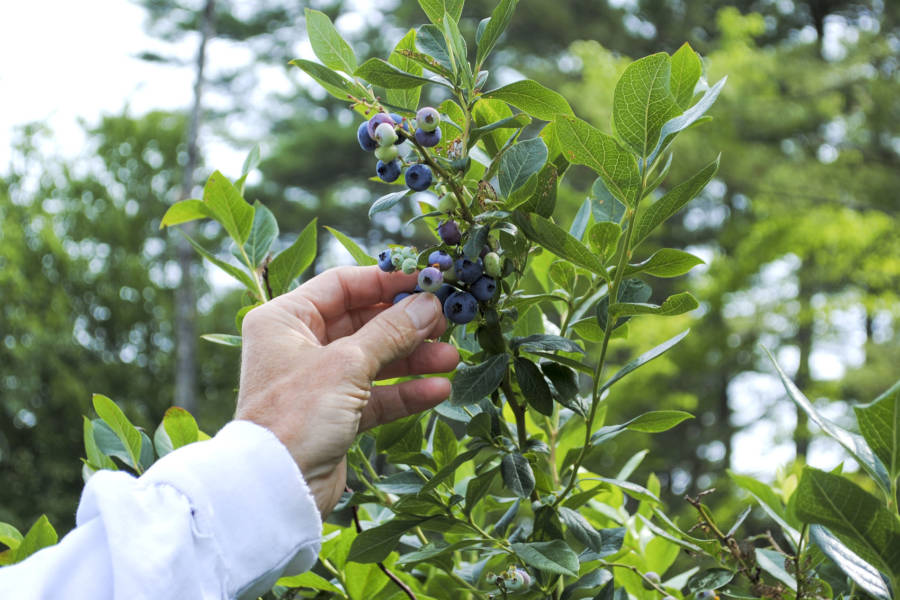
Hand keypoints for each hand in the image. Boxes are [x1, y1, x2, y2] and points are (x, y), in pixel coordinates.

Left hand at [234, 266, 458, 516]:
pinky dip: (405, 392)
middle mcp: (300, 345)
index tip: (428, 280)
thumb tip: (429, 304)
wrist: (275, 490)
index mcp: (286, 319)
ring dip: (413, 358)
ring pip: (375, 359)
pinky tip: (438, 390)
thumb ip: (391, 332)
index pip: (343, 285)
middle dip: (407, 324)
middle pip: (364, 322)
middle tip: (446, 322)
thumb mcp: (347, 365)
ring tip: (452, 358)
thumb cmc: (296, 416)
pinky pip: (376, 394)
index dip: (387, 281)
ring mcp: (319, 381)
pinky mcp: (335, 414)